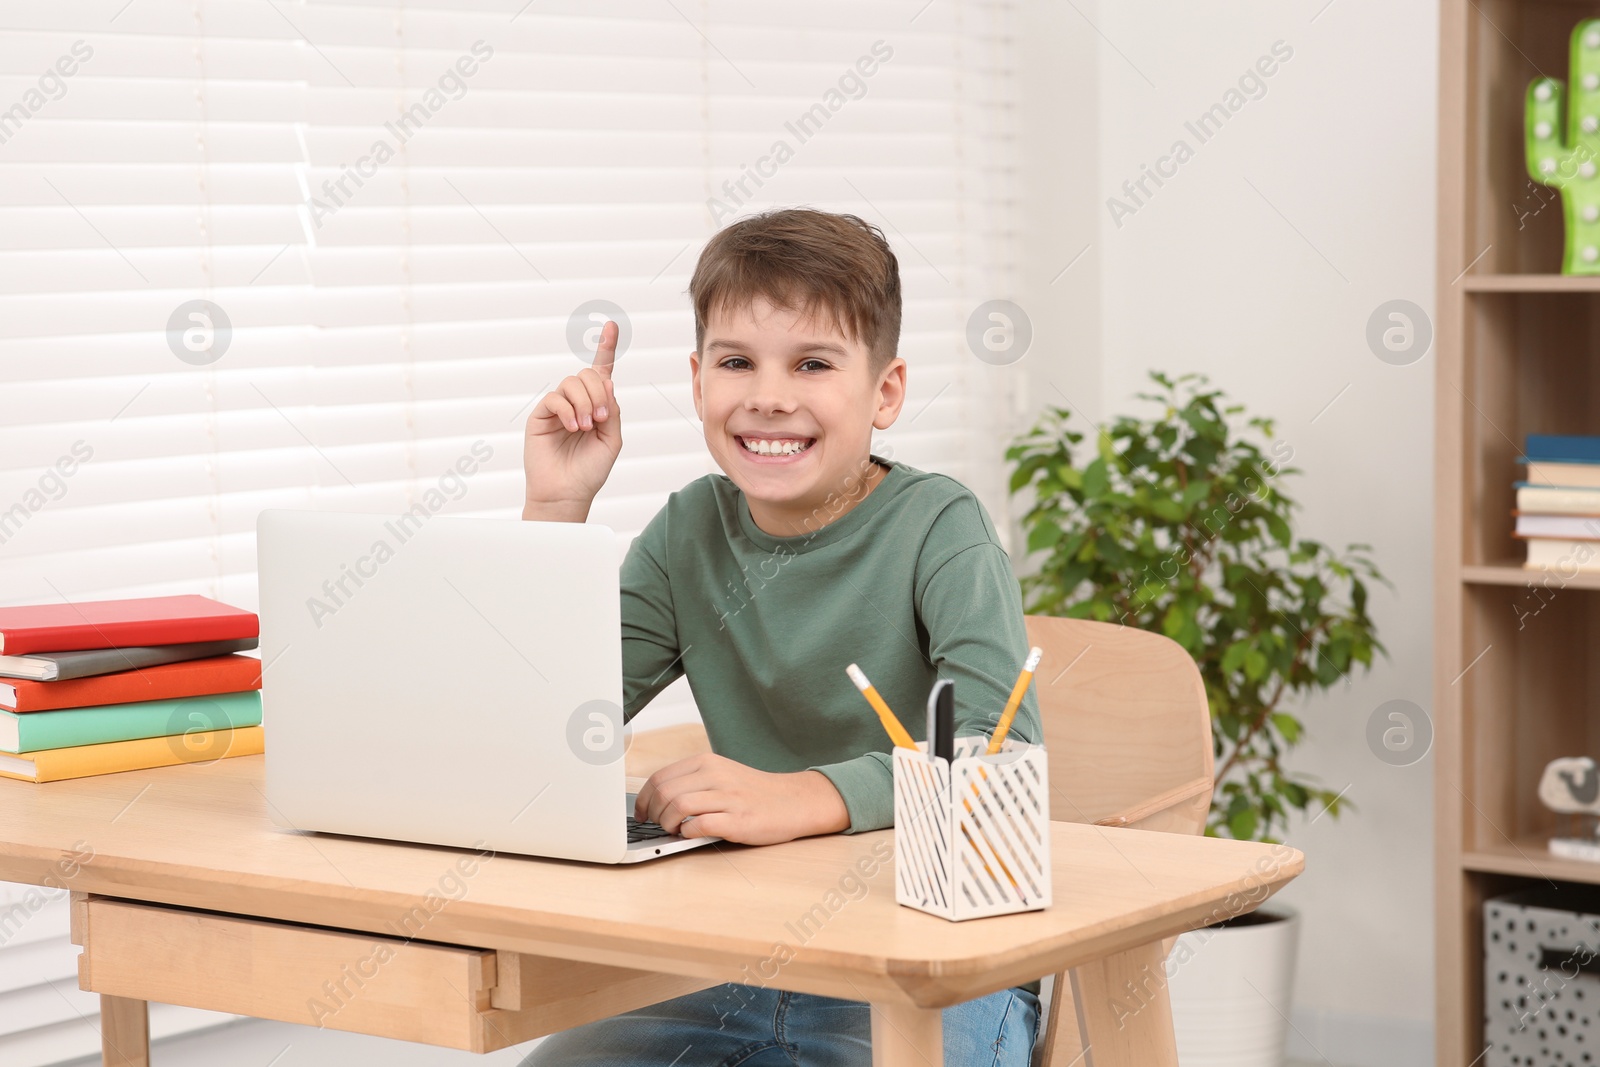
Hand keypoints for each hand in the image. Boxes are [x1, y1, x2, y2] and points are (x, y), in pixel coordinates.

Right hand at [522, 320, 621, 520]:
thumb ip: (612, 410)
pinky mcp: (541, 416)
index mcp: (597, 406)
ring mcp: (558, 408)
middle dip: (599, 393)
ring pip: (572, 383)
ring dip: (584, 402)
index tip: (611, 326)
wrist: (567, 492)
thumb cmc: (590, 470)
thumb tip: (607, 382)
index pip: (601, 373)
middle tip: (601, 419)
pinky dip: (568, 410)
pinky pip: (554, 398)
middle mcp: (577, 403)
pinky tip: (573, 428)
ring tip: (585, 427)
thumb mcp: (612, 440)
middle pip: (587, 375)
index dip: (606, 348)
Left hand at [633, 753, 850, 844]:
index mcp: (707, 762)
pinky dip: (688, 833)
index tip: (641, 813)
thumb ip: (692, 781)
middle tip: (656, 825)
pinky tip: (692, 835)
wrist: (793, 801)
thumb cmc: (753, 792)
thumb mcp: (721, 774)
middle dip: (652, 814)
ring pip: (678, 807)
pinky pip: (700, 825)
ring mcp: (727, 797)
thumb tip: (655, 800)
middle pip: (665, 793)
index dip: (644, 800)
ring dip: (667, 824)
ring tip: (673, 831)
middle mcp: (715, 775)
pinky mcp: (738, 820)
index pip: (660, 778)